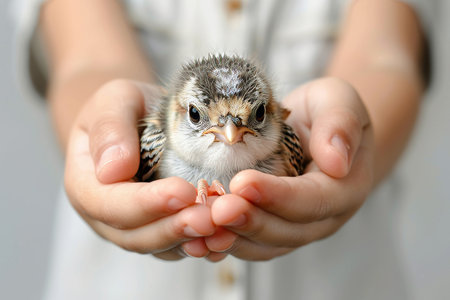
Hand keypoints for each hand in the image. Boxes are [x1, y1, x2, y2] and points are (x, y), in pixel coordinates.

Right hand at [64, 79, 214, 259]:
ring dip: (190, 240)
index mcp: (85, 184)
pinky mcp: (158, 228)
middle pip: (135, 234)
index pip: (110, 204)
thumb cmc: (126, 107)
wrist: (140, 119)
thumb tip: (112, 170)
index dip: (147, 202)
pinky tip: (224, 237)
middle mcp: (105, 215)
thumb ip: (109, 128)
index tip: (183, 191)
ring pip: (158, 247)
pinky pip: (176, 245)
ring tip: (221, 229)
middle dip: (174, 228)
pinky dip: (201, 244)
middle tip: (210, 218)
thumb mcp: (114, 100)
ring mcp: (132, 226)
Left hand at [204, 77, 373, 259]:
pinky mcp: (273, 231)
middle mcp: (322, 217)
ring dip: (231, 239)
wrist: (317, 132)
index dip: (278, 195)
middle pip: (286, 231)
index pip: (313, 199)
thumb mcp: (337, 100)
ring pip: (264, 245)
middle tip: (216, 210)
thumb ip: (340, 122)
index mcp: (344, 187)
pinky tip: (198, 240)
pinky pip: (250, 245)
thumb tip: (337, 161)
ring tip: (200, 226)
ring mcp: (296, 228)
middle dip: (248, 221)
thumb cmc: (324, 113)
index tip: (243, 183)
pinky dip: (224, 245)